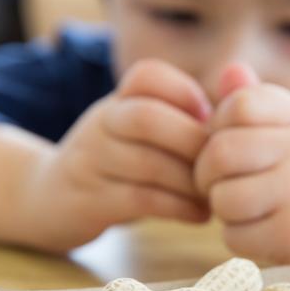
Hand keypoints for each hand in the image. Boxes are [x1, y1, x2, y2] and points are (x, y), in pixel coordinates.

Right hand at [25, 59, 211, 250]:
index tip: (209, 121)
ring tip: (216, 195)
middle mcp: (101, 125)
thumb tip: (240, 111)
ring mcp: (90, 162)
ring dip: (192, 182)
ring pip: (147, 164)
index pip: (147, 75)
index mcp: (117, 102)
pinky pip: (140, 200)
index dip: (186, 93)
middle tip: (222, 166)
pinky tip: (200, 215)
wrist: (49, 198)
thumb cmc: (115, 165)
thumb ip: (180, 120)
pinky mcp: (89, 201)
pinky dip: (179, 208)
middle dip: (194, 142)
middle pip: (147, 117)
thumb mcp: (136, 133)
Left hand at [195, 69, 289, 262]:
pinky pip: (234, 235)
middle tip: (219, 183)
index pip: (239, 105)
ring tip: (245, 208)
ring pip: (223, 197)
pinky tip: (260, 232)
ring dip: (223, 209)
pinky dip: (238, 238)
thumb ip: (259, 103)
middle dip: (207, 173)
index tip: (227, 145)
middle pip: (221, 151)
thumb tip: (229, 70)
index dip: (217, 127)